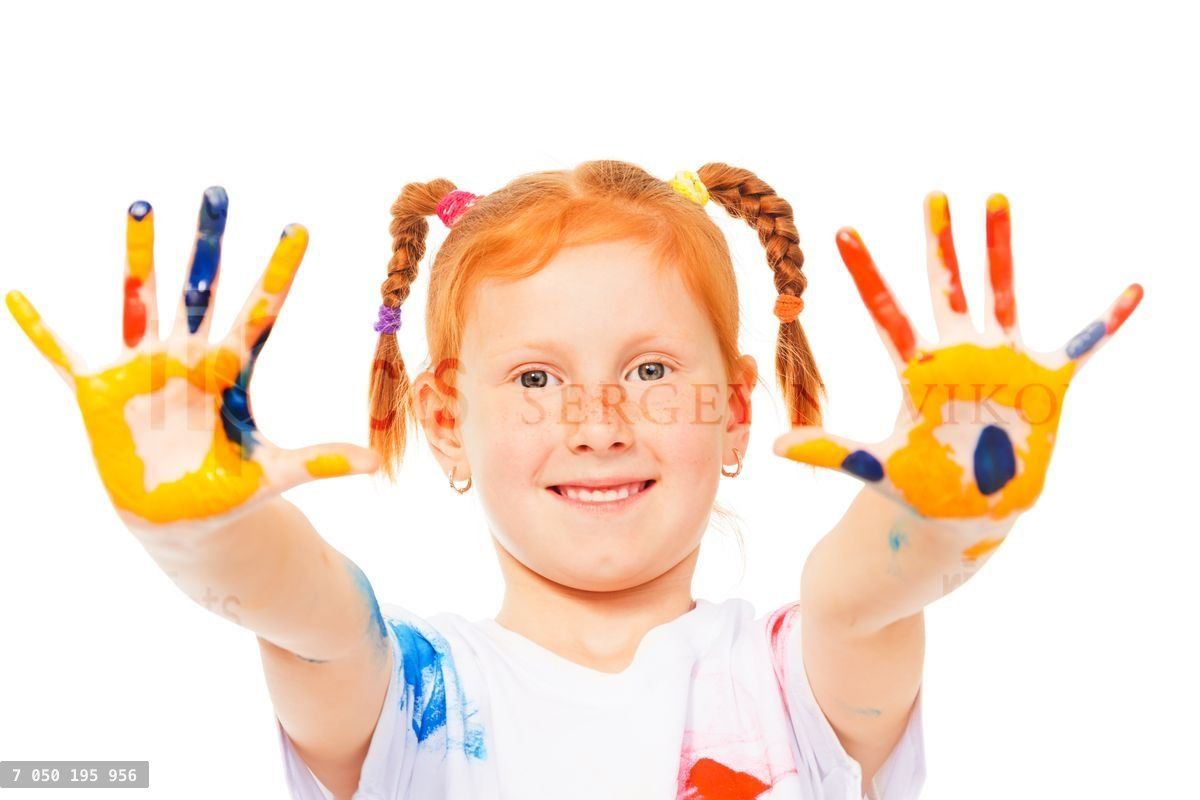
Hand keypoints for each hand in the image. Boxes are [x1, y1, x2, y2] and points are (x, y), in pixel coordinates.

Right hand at [6, 187, 379, 529]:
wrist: (180, 520)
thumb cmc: (228, 492)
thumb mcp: (274, 476)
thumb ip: (319, 463)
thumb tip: (375, 461)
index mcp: (229, 372)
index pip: (260, 313)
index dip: (277, 274)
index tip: (297, 230)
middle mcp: (188, 358)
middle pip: (201, 289)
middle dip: (207, 244)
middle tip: (217, 192)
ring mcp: (143, 369)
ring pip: (141, 300)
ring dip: (139, 257)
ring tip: (141, 207)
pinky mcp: (100, 392)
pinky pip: (65, 355)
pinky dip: (42, 331)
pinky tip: (17, 296)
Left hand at [773, 192, 1142, 556]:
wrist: (966, 512)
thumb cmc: (919, 488)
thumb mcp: (875, 469)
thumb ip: (833, 453)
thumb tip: (775, 448)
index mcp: (919, 370)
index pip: (886, 312)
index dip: (867, 274)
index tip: (844, 232)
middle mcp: (958, 355)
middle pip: (946, 287)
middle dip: (940, 242)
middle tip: (932, 194)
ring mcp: (1003, 364)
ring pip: (1001, 294)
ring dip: (999, 250)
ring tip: (996, 199)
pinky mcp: (1045, 384)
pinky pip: (1082, 346)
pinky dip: (1106, 322)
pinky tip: (1131, 291)